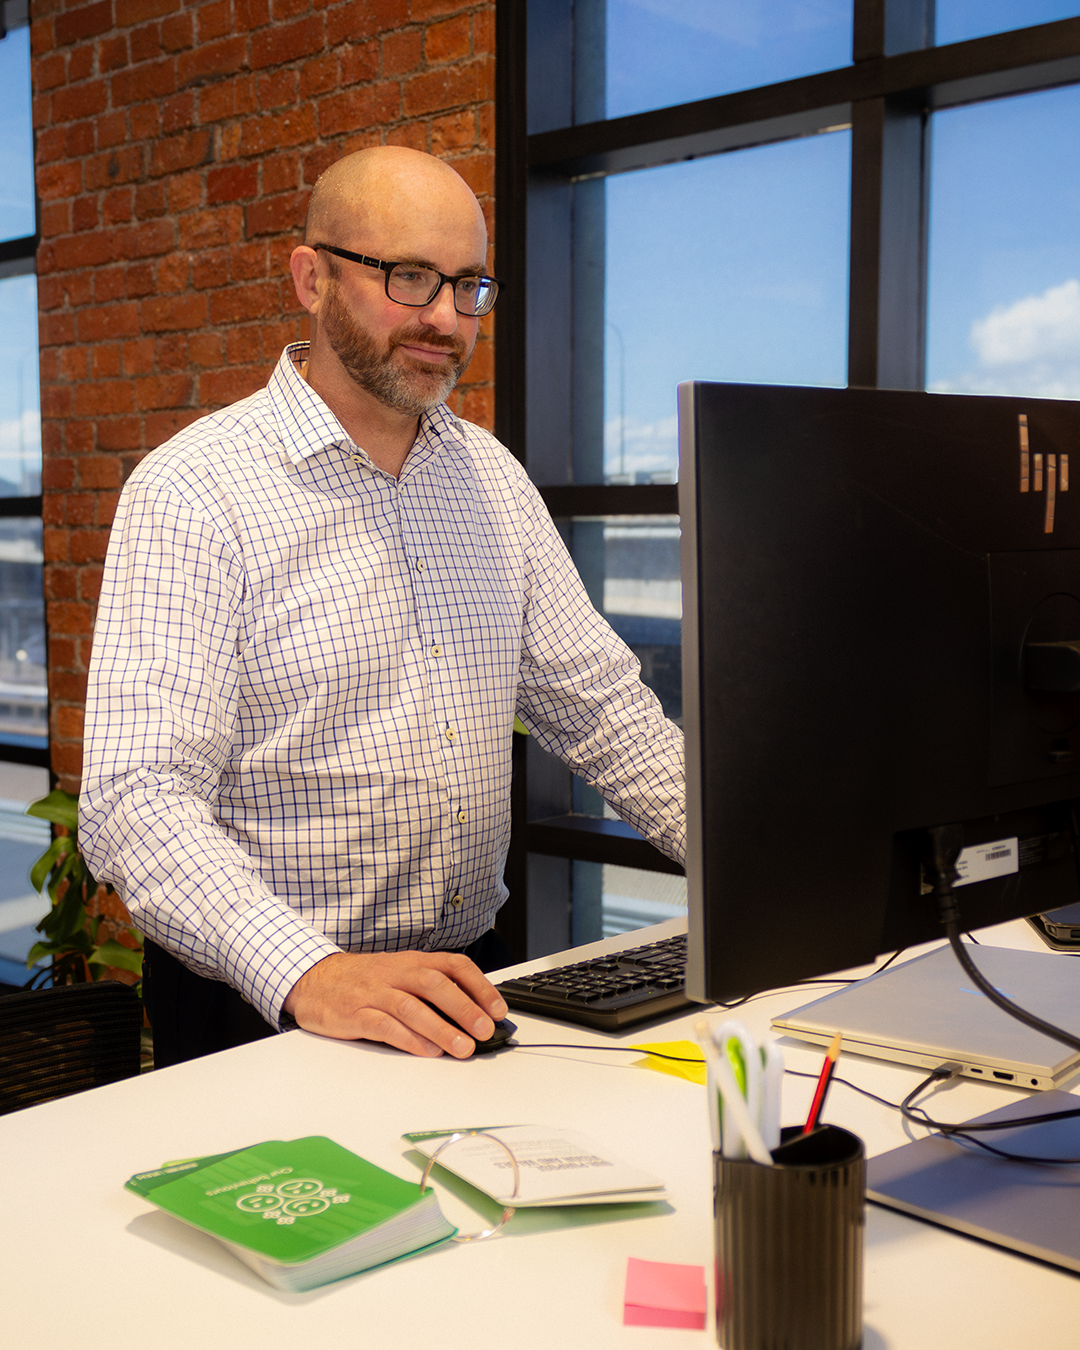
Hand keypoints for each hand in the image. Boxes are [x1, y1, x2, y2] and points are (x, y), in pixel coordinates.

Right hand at [282, 950, 508, 1058]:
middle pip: (435, 984)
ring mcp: (374, 992)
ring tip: (463, 1047)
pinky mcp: (355, 1013)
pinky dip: (408, 1039)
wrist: (313, 978)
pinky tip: (427, 1051)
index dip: (479, 986)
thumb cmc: (363, 979)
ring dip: (441, 1028)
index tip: (498, 1009)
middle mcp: (395, 973)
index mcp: (411, 961)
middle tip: (485, 1030)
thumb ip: (430, 989)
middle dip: (465, 1008)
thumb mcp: (399, 973)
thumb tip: (472, 1014)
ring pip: (412, 1007)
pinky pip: (384, 1025)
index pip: (453, 965)